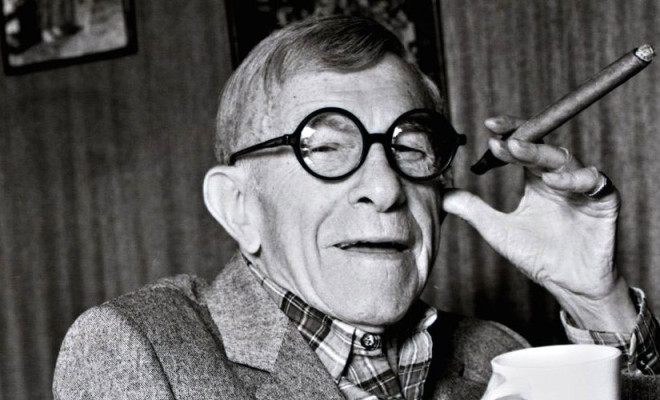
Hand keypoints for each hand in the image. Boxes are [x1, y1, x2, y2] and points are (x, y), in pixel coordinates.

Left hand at [443, 115, 635, 331]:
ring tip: (520, 153)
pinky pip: (595, 182)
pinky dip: (576, 178)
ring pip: (566, 160)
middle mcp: (560, 178)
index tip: (489, 127)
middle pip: (542, 148)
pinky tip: (554, 182)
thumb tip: (441, 195)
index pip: (524, 146)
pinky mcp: (604, 201)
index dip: (509, 134)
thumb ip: (473, 209)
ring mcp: (582, 188)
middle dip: (522, 141)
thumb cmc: (538, 256)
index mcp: (536, 180)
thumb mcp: (498, 230)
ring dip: (542, 155)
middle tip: (502, 139)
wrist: (568, 284)